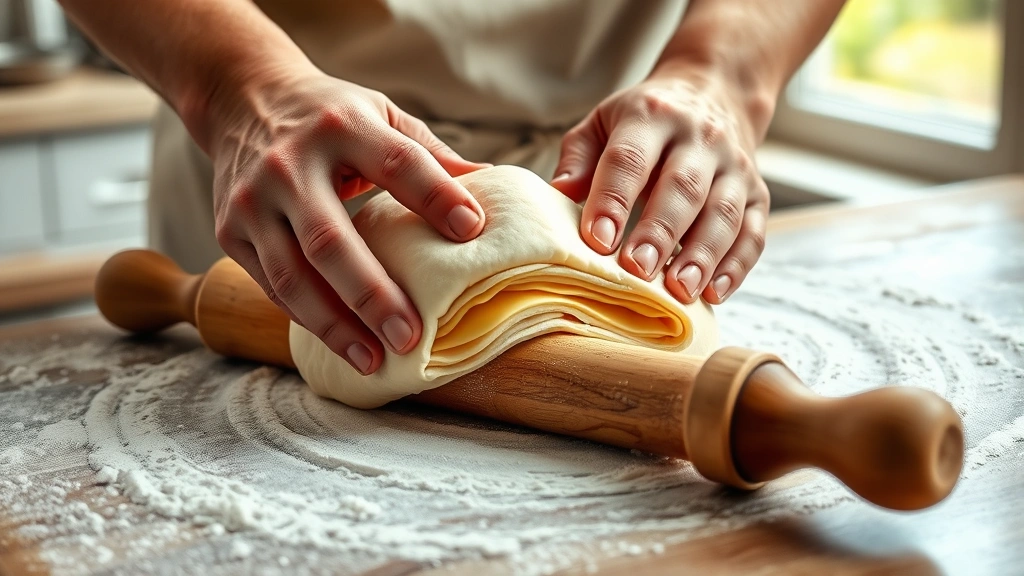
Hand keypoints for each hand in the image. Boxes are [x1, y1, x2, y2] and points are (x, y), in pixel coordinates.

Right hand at [207, 66, 486, 374]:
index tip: (472, 231)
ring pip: (292, 275)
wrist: (242, 98)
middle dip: (371, 295)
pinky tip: (341, 342)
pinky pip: (271, 284)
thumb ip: (430, 153)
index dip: (435, 195)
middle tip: (409, 336)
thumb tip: (493, 183)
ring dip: (333, 324)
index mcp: (342, 126)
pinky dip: (306, 318)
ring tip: (373, 360)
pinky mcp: (228, 229)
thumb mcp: (381, 113)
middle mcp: (290, 163)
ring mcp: (252, 200)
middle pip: (330, 239)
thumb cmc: (330, 115)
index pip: (396, 162)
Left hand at [551, 64, 769, 304]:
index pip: (630, 159)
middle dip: (660, 232)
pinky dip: (736, 266)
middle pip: (683, 188)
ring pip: (724, 213)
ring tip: (679, 290)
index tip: (597, 240)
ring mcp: (735, 166)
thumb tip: (560, 193)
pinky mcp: (758, 194)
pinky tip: (714, 293)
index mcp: (652, 116)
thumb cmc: (645, 121)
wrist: (715, 93)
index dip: (613, 199)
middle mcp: (700, 138)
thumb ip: (579, 157)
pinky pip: (754, 233)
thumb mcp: (603, 122)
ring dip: (702, 255)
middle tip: (637, 270)